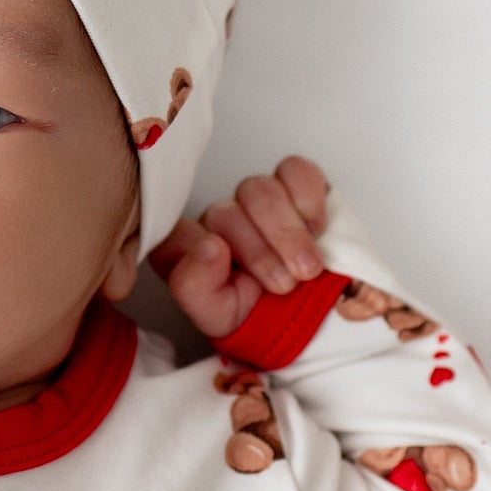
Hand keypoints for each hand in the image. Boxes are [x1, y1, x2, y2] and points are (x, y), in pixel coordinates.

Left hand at [148, 157, 330, 339]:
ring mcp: (254, 200)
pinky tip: (315, 230)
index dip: (197, 251)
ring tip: (306, 268)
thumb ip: (195, 287)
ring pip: (260, 190)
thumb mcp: (220, 318)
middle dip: (260, 253)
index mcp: (188, 252)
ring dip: (287, 232)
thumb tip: (209, 247)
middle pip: (225, 213)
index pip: (175, 235)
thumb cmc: (259, 316)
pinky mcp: (293, 183)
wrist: (312, 317)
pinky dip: (308, 203)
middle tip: (284, 285)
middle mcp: (218, 220)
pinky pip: (296, 172)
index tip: (224, 266)